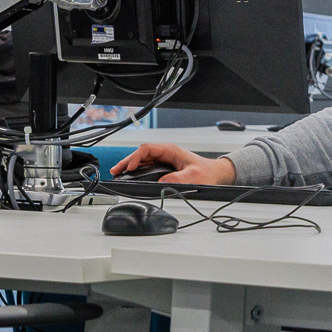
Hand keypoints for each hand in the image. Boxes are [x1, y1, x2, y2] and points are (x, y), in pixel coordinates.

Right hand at [109, 144, 236, 184]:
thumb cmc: (207, 172)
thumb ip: (179, 179)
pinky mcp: (163, 167)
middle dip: (127, 161)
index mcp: (171, 150)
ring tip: (117, 173)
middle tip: (115, 171)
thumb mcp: (195, 176)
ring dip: (129, 166)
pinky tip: (129, 175)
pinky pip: (146, 166)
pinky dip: (136, 170)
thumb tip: (162, 182)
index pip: (147, 149)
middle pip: (140, 154)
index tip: (130, 167)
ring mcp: (163, 159)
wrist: (215, 174)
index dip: (136, 157)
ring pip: (141, 160)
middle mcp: (165, 153)